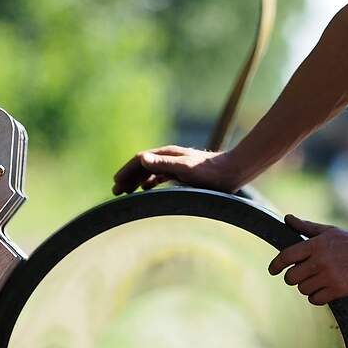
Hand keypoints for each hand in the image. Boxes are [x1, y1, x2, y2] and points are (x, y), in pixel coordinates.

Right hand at [112, 146, 242, 194]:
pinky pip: (160, 177)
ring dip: (136, 181)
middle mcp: (169, 157)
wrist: (231, 172)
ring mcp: (175, 165)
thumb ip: (163, 164)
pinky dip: (149, 183)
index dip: (126, 172)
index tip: (116, 185)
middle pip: (142, 166)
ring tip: (125, 193)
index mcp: (167, 154)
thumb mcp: (185, 168)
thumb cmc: (210, 172)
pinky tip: (145, 191)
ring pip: (150, 172)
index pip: (139, 161)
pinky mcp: (182, 174)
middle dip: (127, 178)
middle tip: (115, 192)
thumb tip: (141, 158)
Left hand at [268, 215, 347, 304]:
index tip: (273, 270)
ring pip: (303, 289)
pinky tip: (326, 290)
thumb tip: (287, 218)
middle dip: (294, 278)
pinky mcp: (338, 289)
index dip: (276, 265)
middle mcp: (320, 260)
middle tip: (303, 275)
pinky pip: (316, 299)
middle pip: (291, 278)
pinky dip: (318, 297)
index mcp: (315, 244)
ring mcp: (329, 275)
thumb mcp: (328, 231)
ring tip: (320, 280)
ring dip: (308, 287)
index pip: (286, 256)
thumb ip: (306, 227)